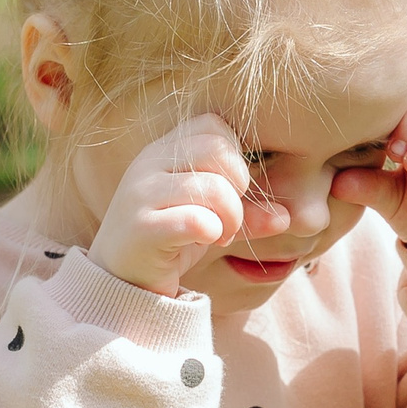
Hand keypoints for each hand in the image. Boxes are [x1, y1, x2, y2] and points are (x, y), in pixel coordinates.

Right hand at [88, 116, 291, 296]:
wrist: (120, 282)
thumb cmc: (168, 241)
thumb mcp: (213, 220)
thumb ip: (248, 213)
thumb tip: (286, 217)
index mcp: (164, 150)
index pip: (213, 124)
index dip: (235, 156)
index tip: (231, 190)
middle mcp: (149, 163)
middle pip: (217, 148)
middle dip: (239, 187)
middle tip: (231, 218)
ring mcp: (140, 193)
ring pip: (211, 186)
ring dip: (230, 216)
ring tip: (220, 234)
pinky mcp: (141, 228)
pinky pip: (194, 219)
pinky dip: (212, 231)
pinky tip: (206, 241)